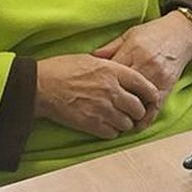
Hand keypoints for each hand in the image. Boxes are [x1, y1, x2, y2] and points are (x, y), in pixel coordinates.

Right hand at [34, 53, 161, 139]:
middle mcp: (111, 91)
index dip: (150, 93)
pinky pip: (112, 133)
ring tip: (119, 119)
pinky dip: (112, 131)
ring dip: (125, 122)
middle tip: (133, 111)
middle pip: (138, 107)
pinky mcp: (91, 124)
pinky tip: (106, 125)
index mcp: (113, 71)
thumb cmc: (62, 68)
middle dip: (138, 111)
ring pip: (127, 123)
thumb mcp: (91, 59)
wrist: (40, 86)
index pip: (144, 85)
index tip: (151, 98)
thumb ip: (110, 66)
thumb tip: (123, 72)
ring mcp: (102, 109)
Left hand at [92, 11, 191, 117]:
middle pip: (124, 90)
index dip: (101, 85)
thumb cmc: (153, 33)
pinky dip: (145, 118)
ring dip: (127, 114)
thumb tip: (91, 58)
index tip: (92, 93)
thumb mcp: (129, 35)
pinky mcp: (167, 86)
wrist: (182, 33)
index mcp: (132, 51)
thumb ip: (110, 48)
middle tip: (99, 113)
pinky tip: (136, 125)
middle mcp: (145, 65)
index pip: (112, 73)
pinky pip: (155, 107)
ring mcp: (157, 77)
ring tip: (115, 123)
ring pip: (139, 102)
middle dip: (111, 103)